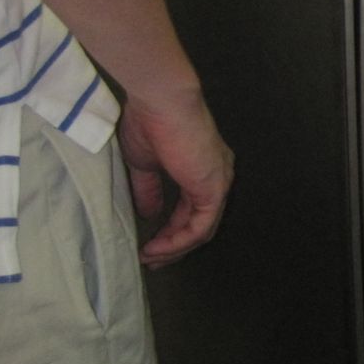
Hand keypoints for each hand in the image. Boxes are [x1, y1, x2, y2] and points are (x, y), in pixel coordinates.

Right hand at [116, 87, 232, 267]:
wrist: (161, 102)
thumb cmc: (150, 123)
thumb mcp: (144, 164)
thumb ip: (149, 190)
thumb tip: (149, 214)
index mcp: (203, 169)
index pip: (192, 209)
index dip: (172, 231)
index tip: (150, 247)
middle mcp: (217, 177)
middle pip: (200, 223)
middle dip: (175, 246)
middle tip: (153, 262)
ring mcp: (219, 183)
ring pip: (202, 229)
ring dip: (175, 248)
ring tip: (151, 259)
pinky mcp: (214, 188)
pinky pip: (200, 226)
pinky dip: (179, 241)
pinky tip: (159, 248)